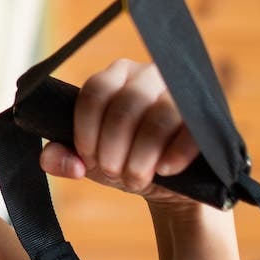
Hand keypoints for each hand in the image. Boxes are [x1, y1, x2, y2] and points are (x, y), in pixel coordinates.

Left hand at [38, 58, 202, 209]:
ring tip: (136, 179)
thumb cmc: (124, 159)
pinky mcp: (208, 117)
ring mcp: (182, 93)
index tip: (87, 157)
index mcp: (116, 76)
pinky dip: (175, 154)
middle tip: (112, 172)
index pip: (95, 91)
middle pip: (126, 105)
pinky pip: (193, 130)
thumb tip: (51, 158)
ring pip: (159, 117)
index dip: (86, 129)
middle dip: (113, 147)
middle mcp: (149, 75)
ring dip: (141, 156)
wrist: (170, 184)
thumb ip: (63, 156)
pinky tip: (164, 171)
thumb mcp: (90, 160)